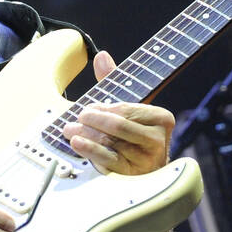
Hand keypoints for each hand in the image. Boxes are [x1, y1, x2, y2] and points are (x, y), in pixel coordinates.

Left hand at [61, 51, 174, 175]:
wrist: (145, 171)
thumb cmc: (133, 135)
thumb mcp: (126, 107)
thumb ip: (114, 80)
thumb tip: (101, 56)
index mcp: (161, 118)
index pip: (126, 109)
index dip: (102, 109)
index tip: (87, 109)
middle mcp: (158, 139)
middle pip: (118, 126)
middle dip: (93, 120)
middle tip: (78, 118)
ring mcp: (146, 159)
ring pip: (110, 142)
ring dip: (85, 135)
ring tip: (70, 130)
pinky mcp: (133, 175)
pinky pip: (108, 160)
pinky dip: (90, 150)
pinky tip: (77, 143)